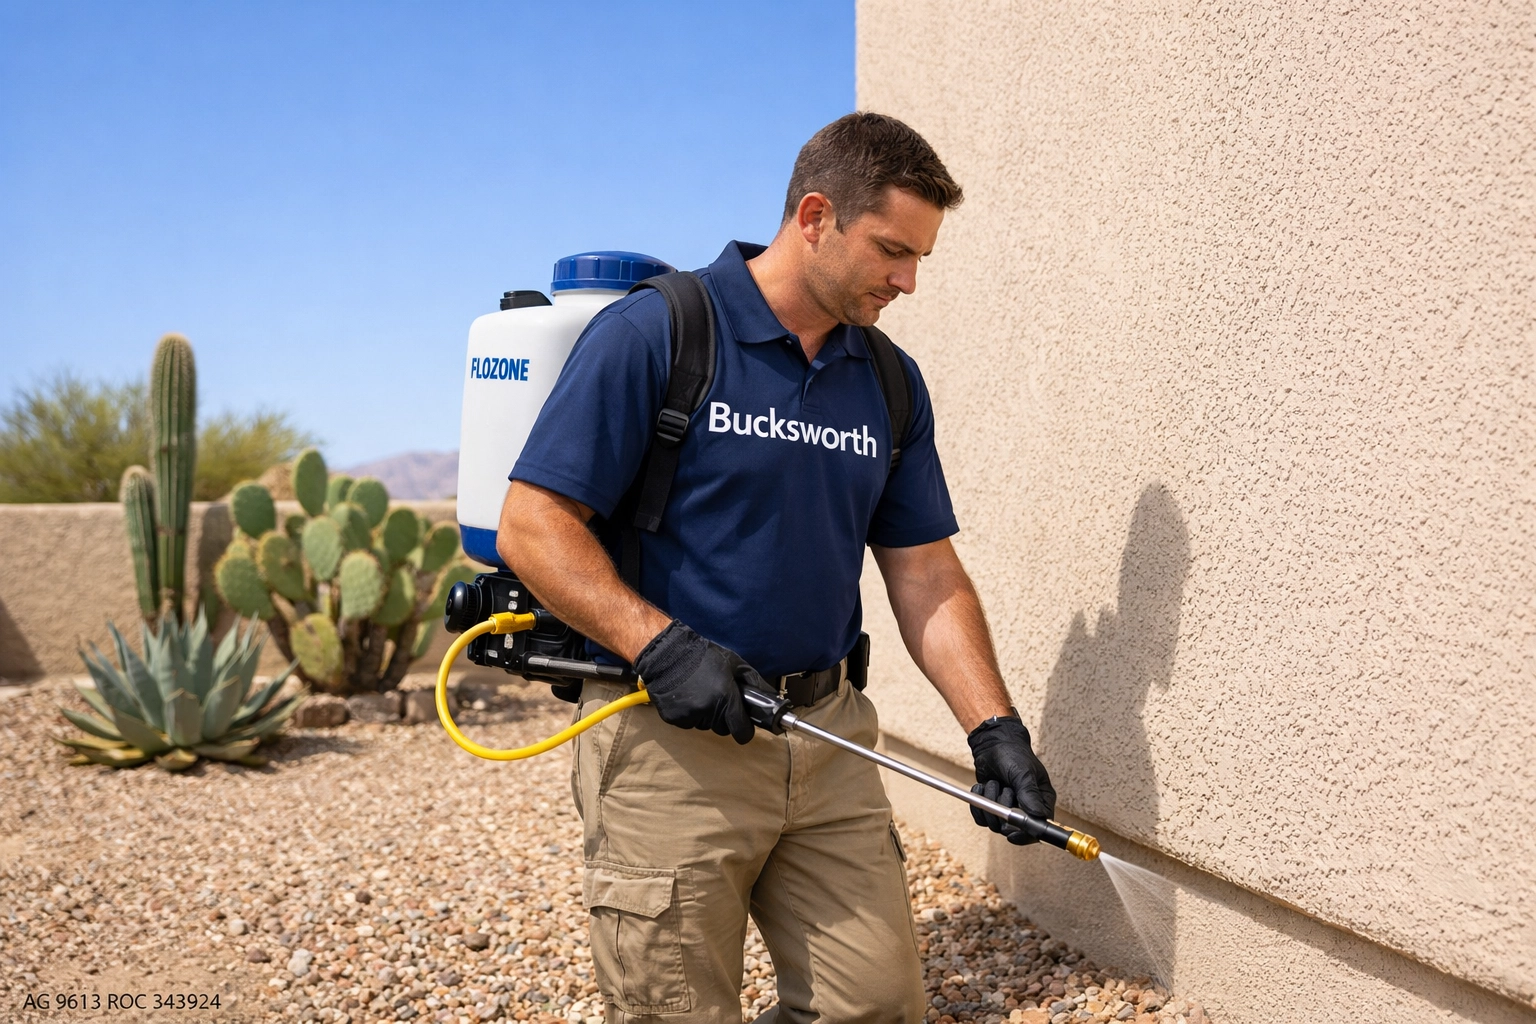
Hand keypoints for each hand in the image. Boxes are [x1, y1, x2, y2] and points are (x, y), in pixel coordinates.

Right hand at [633, 621, 762, 744]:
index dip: (745, 730)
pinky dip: (689, 715)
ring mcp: (689, 716)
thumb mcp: (734, 663)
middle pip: (723, 729)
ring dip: (706, 716)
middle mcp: (708, 710)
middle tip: (718, 698)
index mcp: (725, 697)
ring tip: (699, 693)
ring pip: (705, 726)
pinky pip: (688, 723)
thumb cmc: (702, 656)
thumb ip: (754, 682)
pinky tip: (686, 697)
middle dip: (724, 719)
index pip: (741, 731)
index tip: (744, 726)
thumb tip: (772, 699)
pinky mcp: (673, 719)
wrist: (667, 653)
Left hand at [967, 714, 1055, 844]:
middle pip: (1014, 829)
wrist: (992, 744)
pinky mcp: (993, 808)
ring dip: (990, 804)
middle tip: (1003, 790)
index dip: (1025, 834)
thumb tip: (1038, 815)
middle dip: (1003, 812)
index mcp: (1042, 801)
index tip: (1011, 833)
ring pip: (995, 824)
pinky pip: (982, 818)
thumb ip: (1029, 793)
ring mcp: (1009, 809)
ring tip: (993, 783)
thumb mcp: (1023, 772)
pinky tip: (981, 788)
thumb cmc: (1013, 754)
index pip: (1038, 827)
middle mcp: (1027, 808)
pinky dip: (978, 806)